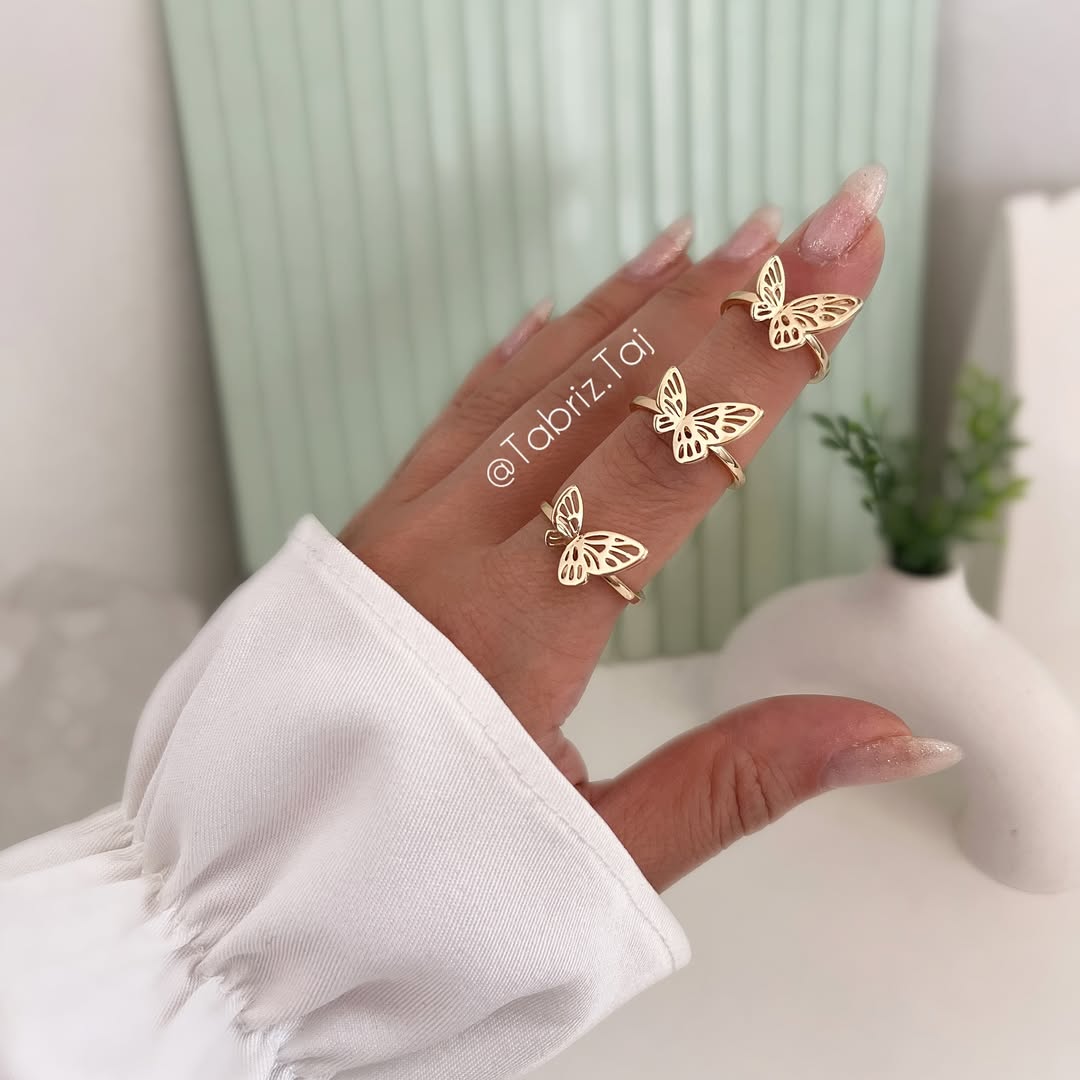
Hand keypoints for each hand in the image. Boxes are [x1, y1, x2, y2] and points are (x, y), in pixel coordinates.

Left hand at [339, 165, 960, 891]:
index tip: (840, 274)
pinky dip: (520, 359)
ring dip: (633, 309)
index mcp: (522, 630)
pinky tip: (561, 312)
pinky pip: (454, 422)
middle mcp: (454, 553)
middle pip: (616, 395)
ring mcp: (402, 533)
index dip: (772, 359)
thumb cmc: (413, 898)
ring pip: (534, 387)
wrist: (238, 903)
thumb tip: (893, 737)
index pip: (675, 458)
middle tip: (821, 224)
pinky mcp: (371, 538)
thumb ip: (741, 782)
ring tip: (712, 243)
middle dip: (733, 303)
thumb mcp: (594, 864)